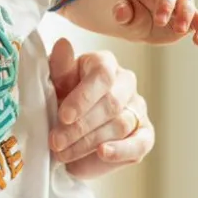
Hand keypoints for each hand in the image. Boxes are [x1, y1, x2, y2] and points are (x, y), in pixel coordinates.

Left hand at [47, 38, 154, 179]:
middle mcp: (125, 82)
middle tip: (56, 141)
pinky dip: (121, 150)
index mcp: (103, 63)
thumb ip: (58, 65)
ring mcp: (137, 108)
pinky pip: (140, 143)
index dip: (83, 97)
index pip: (102, 76)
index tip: (64, 116)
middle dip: (80, 126)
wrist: (66, 127)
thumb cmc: (59, 97)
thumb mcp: (52, 81)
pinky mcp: (144, 134)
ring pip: (120, 125)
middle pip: (111, 103)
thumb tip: (63, 44)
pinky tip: (103, 153)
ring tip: (63, 153)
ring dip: (89, 142)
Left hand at [113, 0, 197, 44]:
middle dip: (165, 6)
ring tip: (179, 29)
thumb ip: (121, 12)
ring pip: (187, 4)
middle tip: (159, 21)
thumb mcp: (122, 13)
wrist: (140, 24)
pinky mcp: (190, 18)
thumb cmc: (130, 14)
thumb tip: (121, 13)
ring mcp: (179, 3)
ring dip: (185, 16)